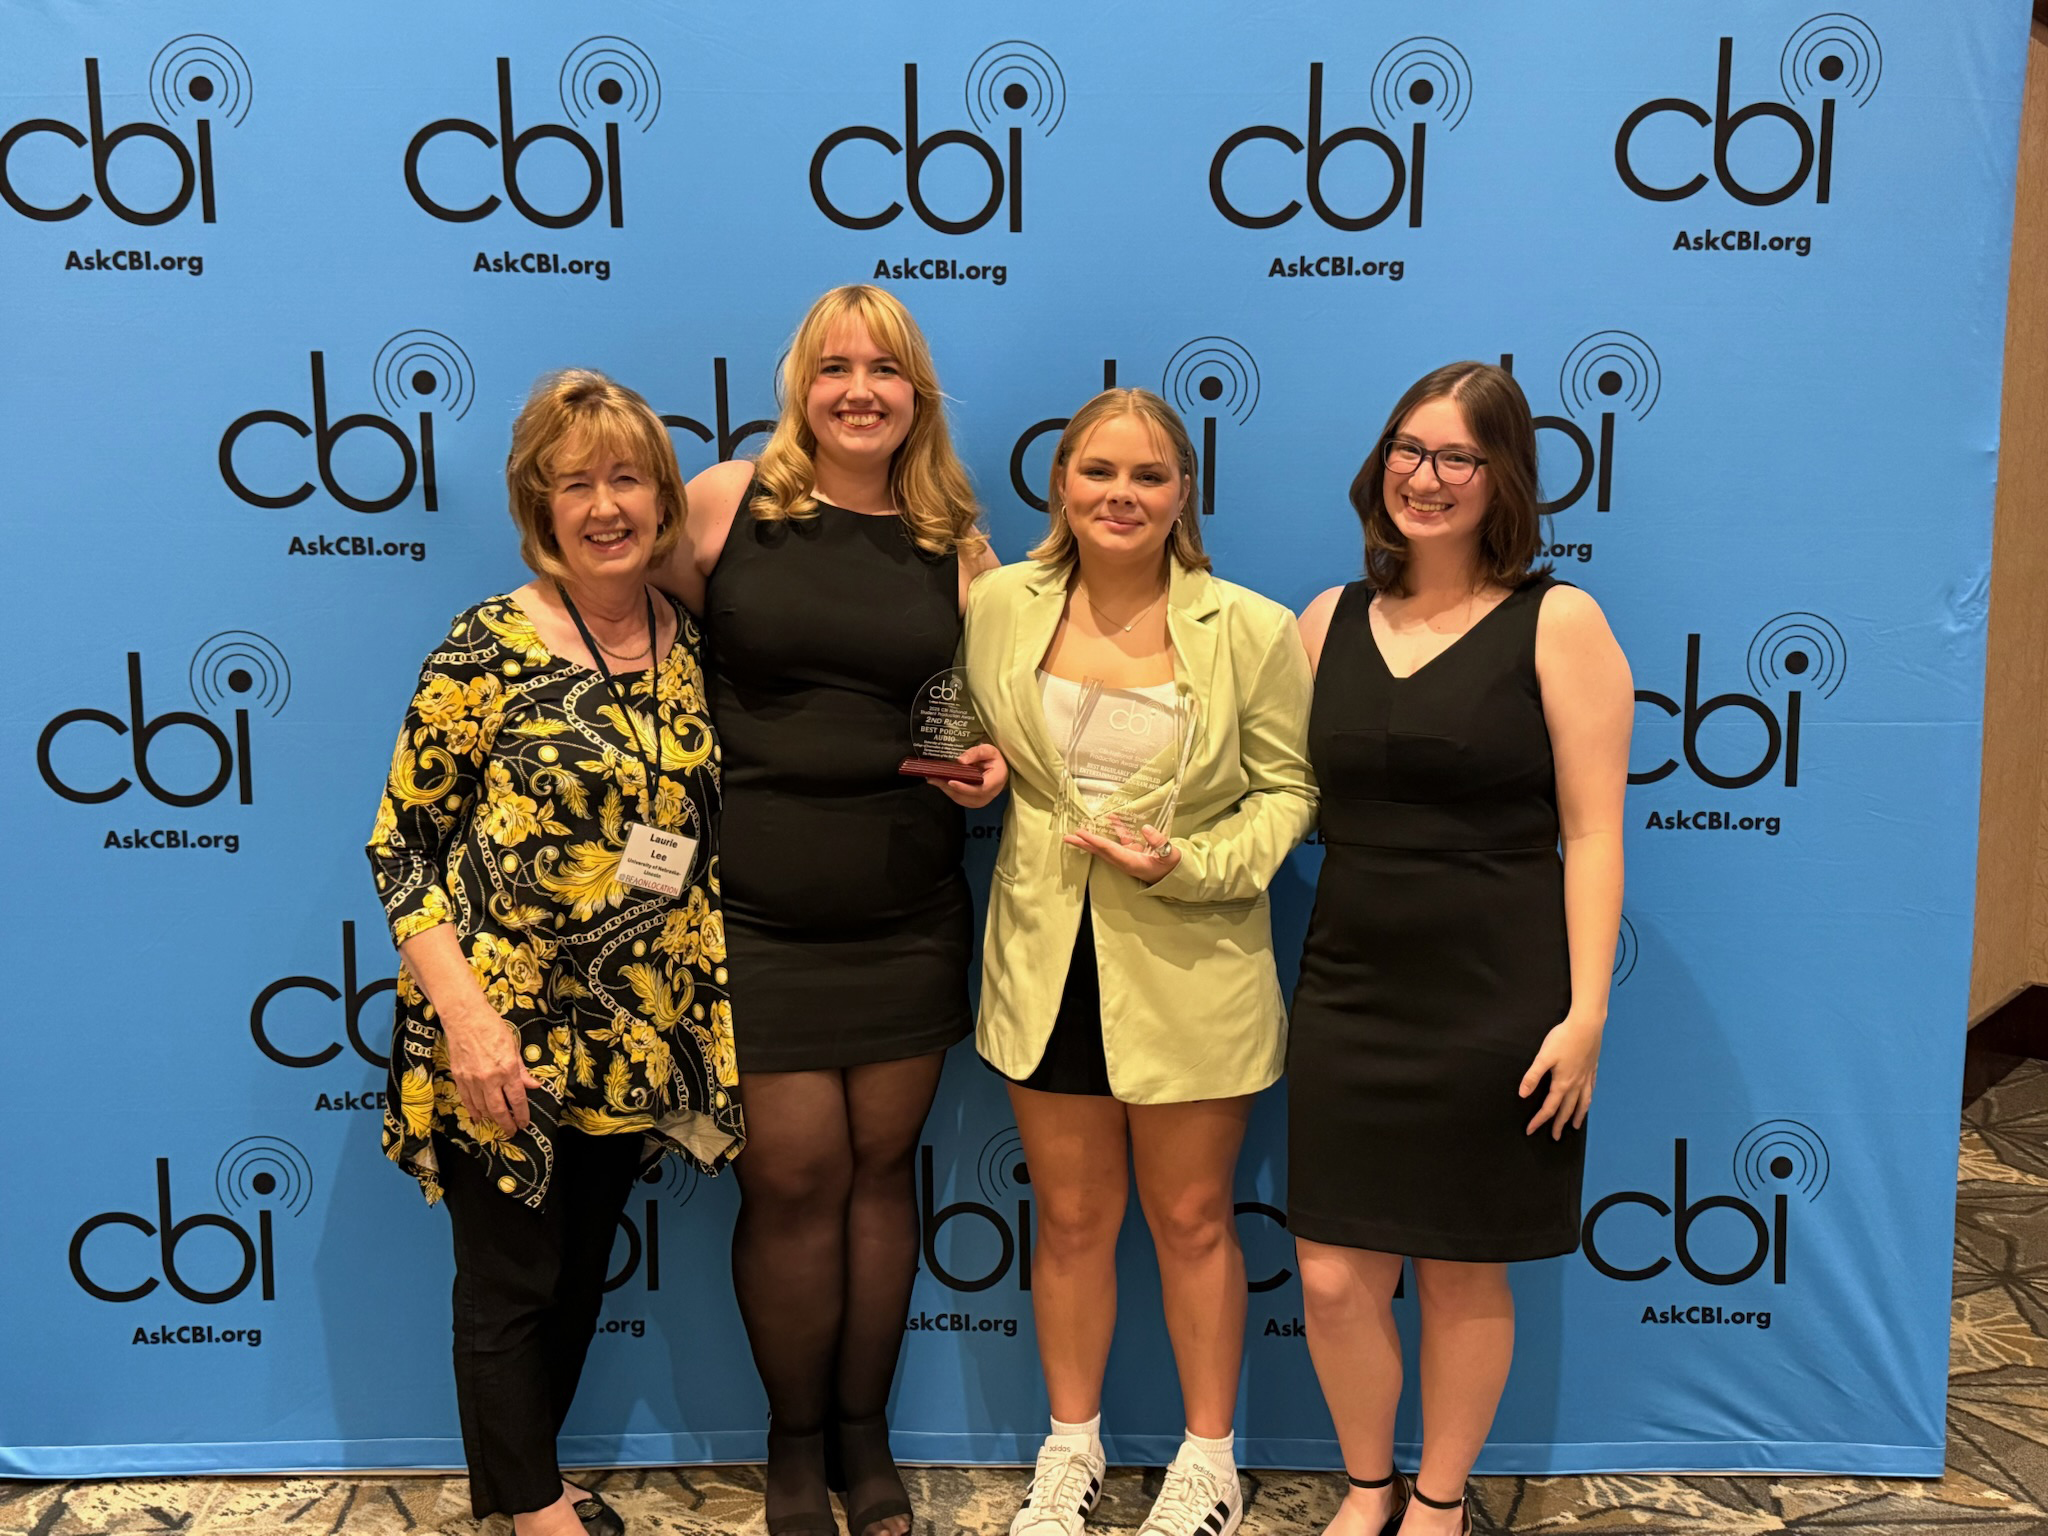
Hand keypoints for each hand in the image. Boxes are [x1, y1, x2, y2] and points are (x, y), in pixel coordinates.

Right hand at [444, 1003, 542, 1133]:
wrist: (465, 1018)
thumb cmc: (492, 1028)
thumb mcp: (514, 1047)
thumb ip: (522, 1071)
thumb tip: (534, 1086)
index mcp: (508, 1069)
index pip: (517, 1099)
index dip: (522, 1114)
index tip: (524, 1123)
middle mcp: (490, 1078)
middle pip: (499, 1109)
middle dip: (507, 1123)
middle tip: (512, 1131)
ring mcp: (472, 1080)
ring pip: (482, 1108)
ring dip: (491, 1119)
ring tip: (499, 1124)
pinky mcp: (459, 1078)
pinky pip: (467, 1100)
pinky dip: (474, 1111)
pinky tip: (479, 1117)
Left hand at [932, 742, 1008, 808]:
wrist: (997, 768)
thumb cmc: (993, 758)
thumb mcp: (987, 750)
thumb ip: (976, 753)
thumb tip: (960, 761)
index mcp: (996, 781)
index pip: (980, 789)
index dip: (964, 788)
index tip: (950, 782)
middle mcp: (990, 794)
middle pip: (967, 796)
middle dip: (950, 788)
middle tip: (934, 779)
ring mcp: (982, 800)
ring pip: (962, 799)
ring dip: (947, 790)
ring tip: (934, 780)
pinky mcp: (974, 802)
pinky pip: (960, 800)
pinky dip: (949, 792)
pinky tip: (940, 783)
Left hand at [1063, 818, 1181, 884]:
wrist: (1176, 876)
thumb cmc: (1172, 867)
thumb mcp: (1170, 855)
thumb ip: (1158, 842)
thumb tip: (1145, 828)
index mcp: (1131, 862)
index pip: (1110, 850)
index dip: (1095, 841)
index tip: (1081, 834)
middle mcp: (1125, 860)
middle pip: (1100, 851)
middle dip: (1084, 844)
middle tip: (1067, 838)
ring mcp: (1128, 856)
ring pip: (1106, 847)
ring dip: (1092, 839)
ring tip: (1078, 832)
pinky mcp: (1132, 852)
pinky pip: (1120, 840)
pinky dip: (1116, 829)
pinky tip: (1112, 818)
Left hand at [1520, 1014, 1601, 1138]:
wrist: (1587, 1025)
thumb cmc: (1563, 1039)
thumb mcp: (1543, 1057)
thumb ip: (1533, 1076)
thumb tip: (1522, 1094)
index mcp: (1562, 1083)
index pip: (1549, 1108)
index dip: (1539, 1120)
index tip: (1531, 1131)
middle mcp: (1576, 1084)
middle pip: (1567, 1110)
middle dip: (1559, 1124)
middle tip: (1556, 1137)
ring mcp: (1586, 1077)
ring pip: (1582, 1103)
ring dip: (1577, 1116)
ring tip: (1575, 1126)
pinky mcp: (1592, 1069)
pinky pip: (1590, 1091)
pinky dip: (1588, 1100)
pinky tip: (1588, 1100)